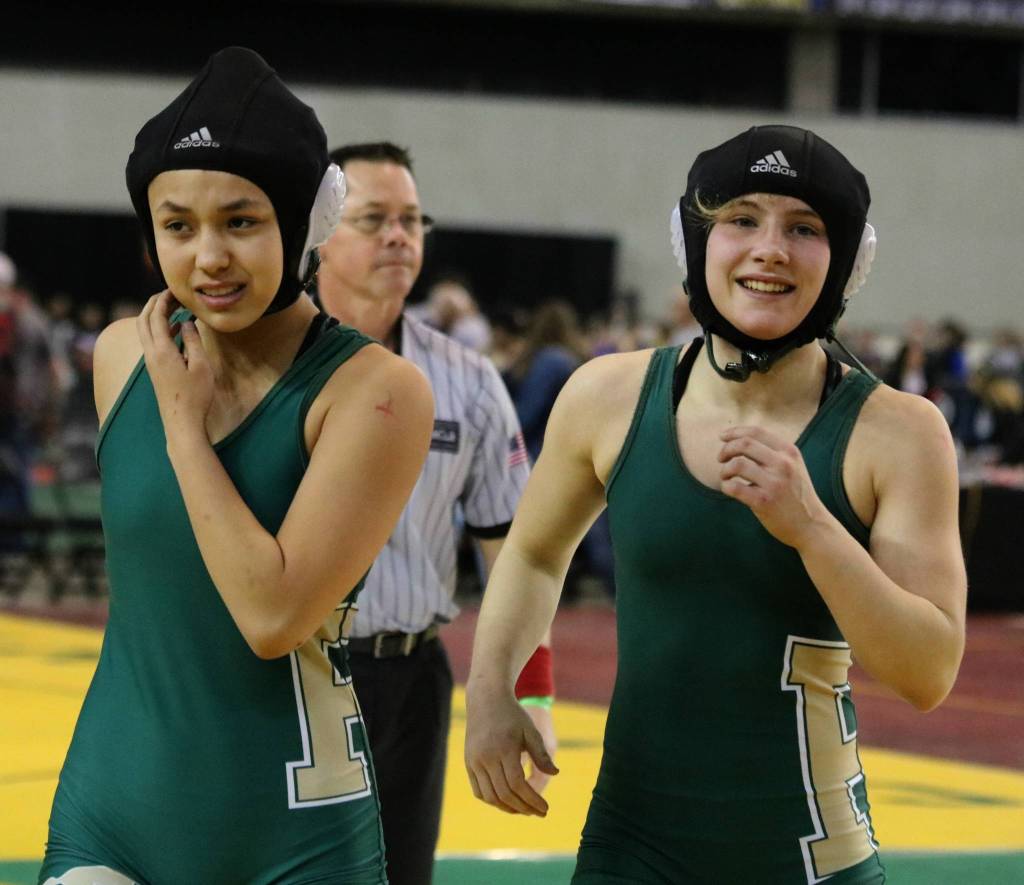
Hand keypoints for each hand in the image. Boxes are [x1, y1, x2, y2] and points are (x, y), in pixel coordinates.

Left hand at [136, 290, 213, 443]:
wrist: (182, 422)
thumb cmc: (195, 395)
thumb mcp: (201, 365)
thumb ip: (193, 341)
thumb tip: (188, 322)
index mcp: (162, 350)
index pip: (157, 317)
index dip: (163, 300)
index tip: (174, 290)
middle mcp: (151, 353)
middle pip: (143, 320)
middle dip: (153, 304)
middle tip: (168, 294)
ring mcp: (151, 362)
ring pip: (145, 331)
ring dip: (156, 316)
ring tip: (174, 307)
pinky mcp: (155, 369)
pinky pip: (153, 341)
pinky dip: (161, 329)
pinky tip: (178, 329)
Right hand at [465, 689, 558, 815]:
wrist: (486, 699)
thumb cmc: (513, 715)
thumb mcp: (531, 730)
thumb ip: (541, 754)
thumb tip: (555, 774)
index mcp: (504, 748)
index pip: (518, 784)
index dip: (532, 800)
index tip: (545, 808)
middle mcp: (486, 757)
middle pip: (505, 794)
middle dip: (524, 808)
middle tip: (538, 813)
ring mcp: (475, 761)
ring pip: (490, 796)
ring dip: (508, 808)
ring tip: (524, 810)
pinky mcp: (469, 763)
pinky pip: (479, 791)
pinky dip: (493, 801)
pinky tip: (507, 802)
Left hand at [718, 425, 831, 548]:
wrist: (812, 525)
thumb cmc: (796, 495)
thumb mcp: (793, 466)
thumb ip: (773, 452)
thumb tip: (739, 438)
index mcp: (789, 452)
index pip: (756, 432)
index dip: (735, 432)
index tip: (722, 437)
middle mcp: (783, 464)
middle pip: (744, 444)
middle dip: (726, 449)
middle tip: (720, 458)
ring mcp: (774, 483)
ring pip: (737, 464)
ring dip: (724, 469)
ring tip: (725, 477)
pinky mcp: (764, 501)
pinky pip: (734, 487)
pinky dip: (725, 486)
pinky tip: (728, 488)